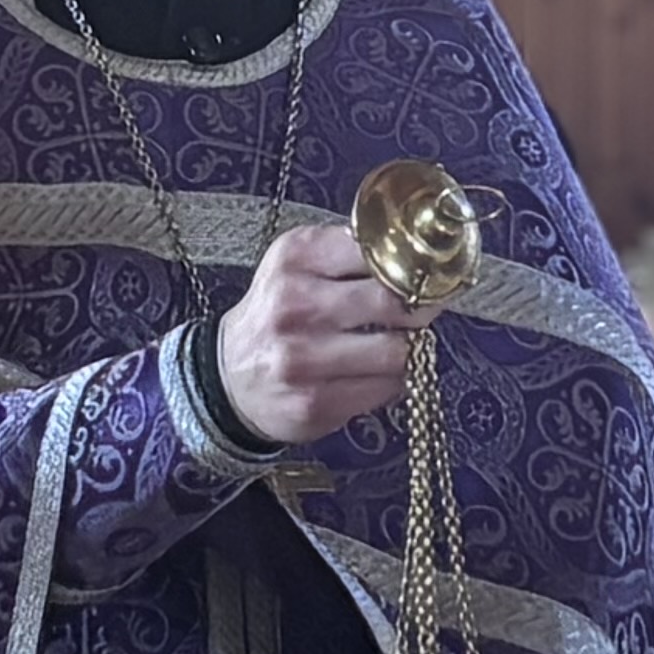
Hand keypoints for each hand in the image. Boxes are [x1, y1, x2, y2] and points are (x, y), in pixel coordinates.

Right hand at [213, 222, 411, 447]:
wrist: (227, 376)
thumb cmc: (276, 313)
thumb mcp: (296, 265)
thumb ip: (347, 251)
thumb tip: (416, 251)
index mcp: (295, 259)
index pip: (376, 251)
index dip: (412, 263)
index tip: (426, 270)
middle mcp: (294, 305)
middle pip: (391, 302)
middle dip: (419, 306)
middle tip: (423, 307)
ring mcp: (303, 359)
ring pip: (396, 351)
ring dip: (408, 348)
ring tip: (398, 342)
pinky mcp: (315, 403)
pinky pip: (385, 388)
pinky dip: (391, 379)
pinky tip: (375, 372)